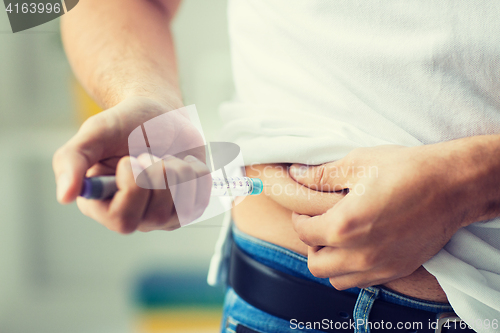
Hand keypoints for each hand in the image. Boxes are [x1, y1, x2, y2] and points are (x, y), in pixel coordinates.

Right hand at [53, 96, 209, 232]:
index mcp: (101, 204)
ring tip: (165, 157)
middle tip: (150, 154)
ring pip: (181, 208)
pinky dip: (195, 174)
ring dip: (177, 171)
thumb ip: (72, 160)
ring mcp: (162, 215)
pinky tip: (182, 163)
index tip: (132, 158)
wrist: (159, 115)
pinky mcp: (187, 206)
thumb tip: (64, 196)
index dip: (134, 187)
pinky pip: (201, 199)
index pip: (122, 219)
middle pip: (155, 215)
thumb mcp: (95, 133)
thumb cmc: (125, 124)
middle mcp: (132, 215)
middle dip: (158, 175)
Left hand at [289, 144, 467, 289]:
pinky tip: (359, 248)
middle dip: (311, 245)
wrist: (452, 186)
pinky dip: (352, 270)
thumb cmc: (406, 170)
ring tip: (338, 239)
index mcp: (344, 225)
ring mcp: (380, 266)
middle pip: (316, 264)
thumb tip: (295, 174)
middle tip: (319, 225)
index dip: (299, 220)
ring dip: (330, 261)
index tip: (304, 211)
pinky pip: (362, 282)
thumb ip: (322, 174)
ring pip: (337, 279)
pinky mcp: (397, 270)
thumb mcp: (358, 163)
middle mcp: (359, 253)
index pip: (304, 233)